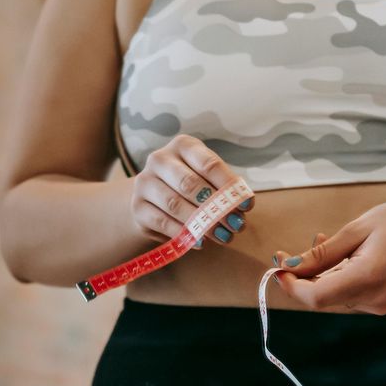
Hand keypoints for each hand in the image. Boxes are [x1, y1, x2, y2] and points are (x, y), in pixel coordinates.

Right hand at [130, 135, 254, 245]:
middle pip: (189, 184)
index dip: (230, 186)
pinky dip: (184, 233)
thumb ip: (224, 189)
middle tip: (236, 225)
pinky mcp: (138, 207)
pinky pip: (163, 222)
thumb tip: (243, 207)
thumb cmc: (190, 185)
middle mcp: (159, 159)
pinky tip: (201, 240)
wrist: (153, 198)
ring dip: (201, 223)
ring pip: (175, 204)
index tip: (247, 205)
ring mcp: (144, 183)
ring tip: (222, 236)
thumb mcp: (208, 178)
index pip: (208, 164)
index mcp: (182, 145)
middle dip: (216, 207)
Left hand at [272, 199, 385, 314]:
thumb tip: (288, 266)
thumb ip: (322, 253)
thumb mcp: (357, 229)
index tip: (278, 267)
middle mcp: (373, 298)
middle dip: (301, 277)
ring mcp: (379, 304)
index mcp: (368, 277)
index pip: (315, 298)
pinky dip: (334, 277)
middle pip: (321, 298)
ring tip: (322, 242)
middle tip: (289, 251)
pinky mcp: (381, 302)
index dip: (291, 286)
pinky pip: (348, 294)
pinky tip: (339, 255)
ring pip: (332, 295)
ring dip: (318, 274)